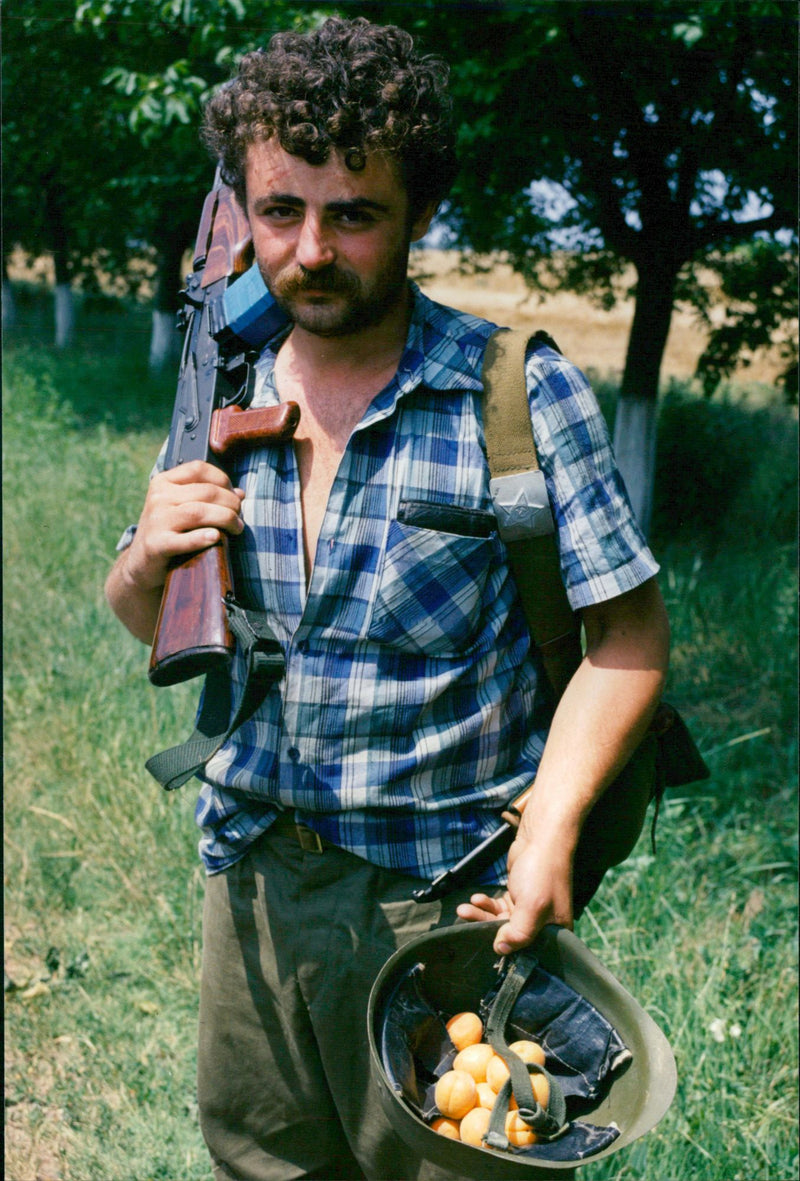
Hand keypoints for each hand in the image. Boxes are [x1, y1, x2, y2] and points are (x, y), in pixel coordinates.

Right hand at [125, 460, 244, 591]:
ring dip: (225, 519)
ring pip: (199, 512)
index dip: (223, 480)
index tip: (235, 496)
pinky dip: (202, 538)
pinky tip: (216, 537)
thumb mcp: (182, 507)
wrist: (142, 562)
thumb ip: (207, 497)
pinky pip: (184, 540)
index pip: (199, 469)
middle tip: (239, 516)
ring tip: (237, 528)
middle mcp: (158, 497)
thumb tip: (240, 494)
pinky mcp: (156, 544)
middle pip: (206, 492)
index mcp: (163, 482)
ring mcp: (156, 520)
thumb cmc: (169, 531)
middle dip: (231, 503)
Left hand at [456, 830, 573, 954]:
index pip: (529, 952)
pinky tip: (476, 898)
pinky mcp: (518, 896)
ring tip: (464, 907)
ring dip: (481, 914)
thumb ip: (518, 933)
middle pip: (511, 936)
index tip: (483, 945)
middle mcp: (544, 924)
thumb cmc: (542, 872)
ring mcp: (529, 909)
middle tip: (465, 916)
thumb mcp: (532, 906)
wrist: (541, 836)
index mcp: (555, 932)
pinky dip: (487, 904)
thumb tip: (500, 949)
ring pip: (501, 921)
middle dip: (485, 927)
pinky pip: (499, 908)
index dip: (508, 951)